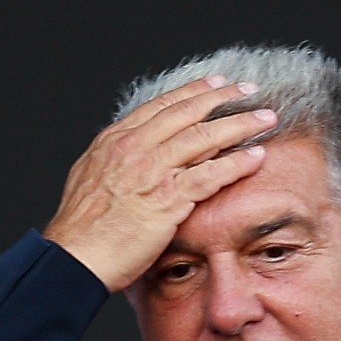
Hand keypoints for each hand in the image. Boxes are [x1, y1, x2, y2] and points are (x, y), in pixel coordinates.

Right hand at [43, 76, 276, 291]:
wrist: (74, 256)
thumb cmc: (80, 229)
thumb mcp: (90, 179)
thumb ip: (115, 162)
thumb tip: (127, 155)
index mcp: (115, 140)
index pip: (161, 106)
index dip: (192, 92)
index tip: (214, 83)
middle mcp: (135, 147)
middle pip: (188, 112)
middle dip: (223, 97)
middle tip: (249, 89)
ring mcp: (152, 170)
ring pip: (205, 136)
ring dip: (241, 123)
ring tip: (266, 118)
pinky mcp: (168, 198)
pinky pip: (211, 174)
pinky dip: (237, 163)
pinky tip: (257, 157)